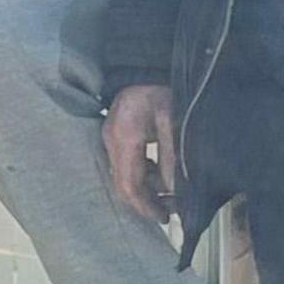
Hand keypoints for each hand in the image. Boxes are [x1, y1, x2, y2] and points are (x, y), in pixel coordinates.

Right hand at [103, 83, 180, 222]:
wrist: (145, 65)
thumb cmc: (161, 88)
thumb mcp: (172, 121)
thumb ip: (171, 156)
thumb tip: (172, 190)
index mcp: (124, 137)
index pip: (129, 184)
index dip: (146, 206)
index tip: (165, 218)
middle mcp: (111, 141)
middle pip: (123, 184)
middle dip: (146, 202)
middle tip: (170, 212)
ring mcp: (111, 138)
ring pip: (125, 176)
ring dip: (148, 189)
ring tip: (172, 196)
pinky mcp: (116, 136)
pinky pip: (127, 165)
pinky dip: (145, 175)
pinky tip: (162, 177)